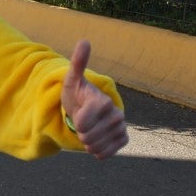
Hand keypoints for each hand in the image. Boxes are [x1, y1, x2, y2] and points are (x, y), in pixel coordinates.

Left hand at [60, 40, 127, 159]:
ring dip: (87, 142)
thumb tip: (85, 41)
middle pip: (88, 136)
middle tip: (83, 122)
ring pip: (95, 146)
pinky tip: (97, 139)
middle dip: (81, 132)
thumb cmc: (77, 95)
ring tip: (89, 129)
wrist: (86, 110)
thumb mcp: (72, 80)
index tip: (78, 113)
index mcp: (103, 101)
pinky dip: (97, 150)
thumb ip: (77, 63)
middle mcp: (117, 114)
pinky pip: (105, 154)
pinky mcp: (123, 140)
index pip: (84, 122)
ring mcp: (121, 128)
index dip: (77, 122)